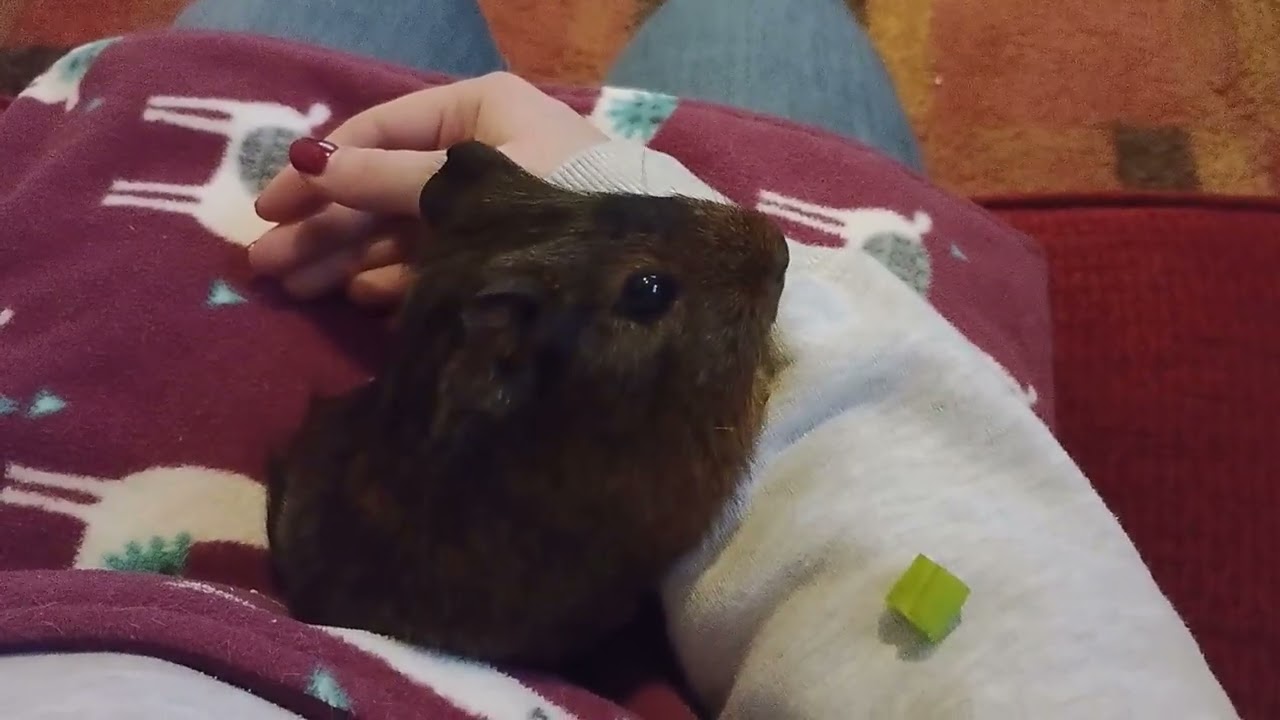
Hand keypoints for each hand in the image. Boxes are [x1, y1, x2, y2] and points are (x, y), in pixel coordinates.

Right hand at [249, 72, 605, 305]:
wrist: (652, 273)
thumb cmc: (560, 201)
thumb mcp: (466, 183)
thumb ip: (388, 179)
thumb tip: (308, 164)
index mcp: (476, 112)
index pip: (378, 133)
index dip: (320, 169)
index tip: (269, 207)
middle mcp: (477, 154)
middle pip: (384, 187)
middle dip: (324, 224)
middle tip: (264, 264)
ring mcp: (489, 208)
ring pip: (404, 229)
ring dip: (347, 256)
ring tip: (294, 287)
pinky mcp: (502, 255)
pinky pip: (437, 264)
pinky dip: (397, 280)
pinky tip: (358, 296)